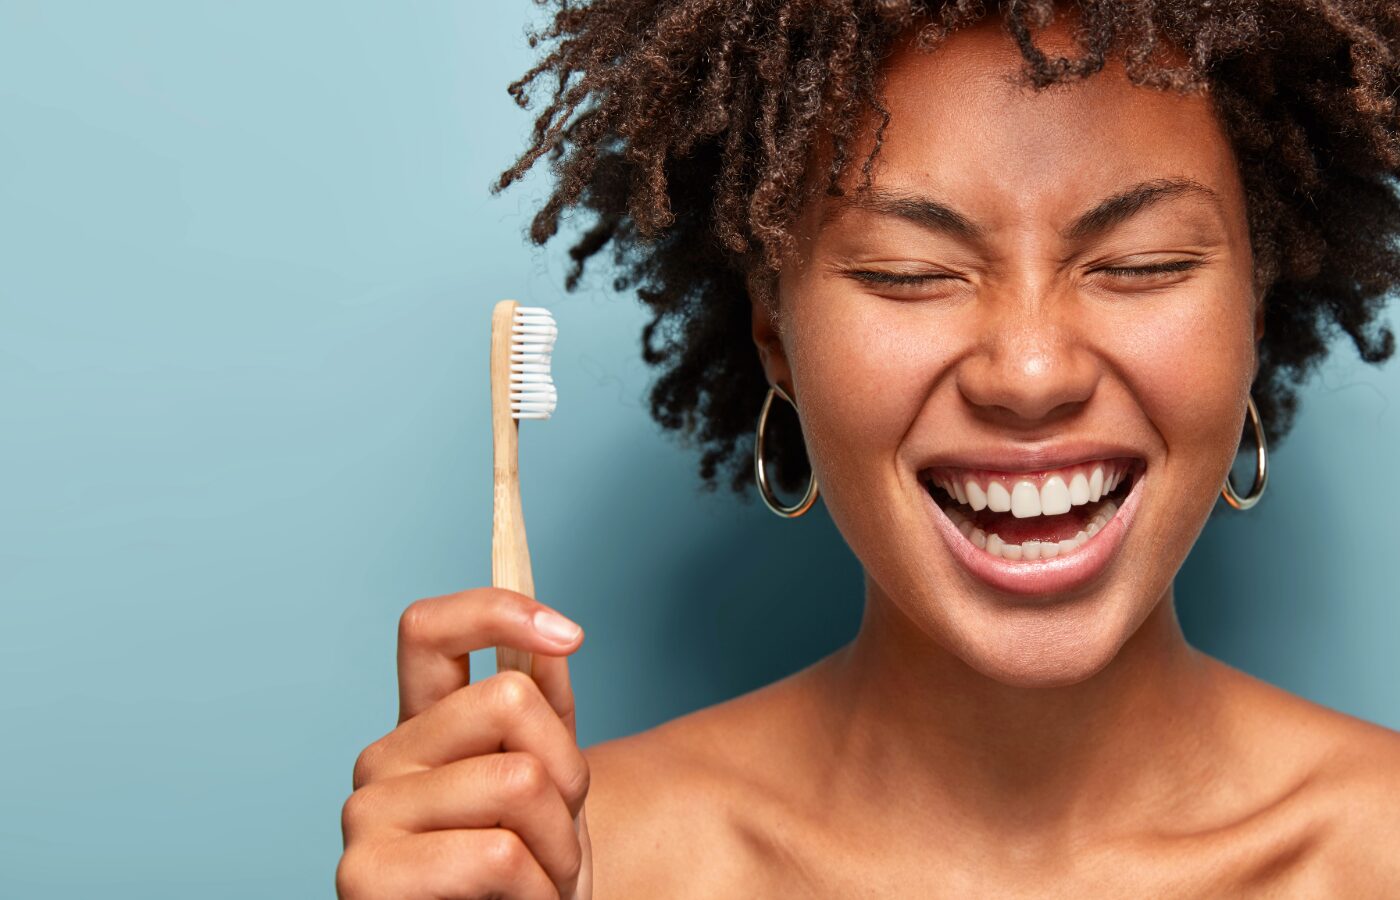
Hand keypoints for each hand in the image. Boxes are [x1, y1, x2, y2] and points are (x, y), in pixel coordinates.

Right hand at [337, 587, 591, 898]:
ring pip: (519, 779)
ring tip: (539, 881)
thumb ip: (544, 715)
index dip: (499, 610)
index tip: (571, 634)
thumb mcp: (551, 789)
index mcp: (420, 729)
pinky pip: (497, 854)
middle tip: (558, 832)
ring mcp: (365, 816)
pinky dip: (538, 891)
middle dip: (570, 770)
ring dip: (561, 845)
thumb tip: (549, 641)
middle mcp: (381, 760)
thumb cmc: (525, 883)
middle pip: (509, 699)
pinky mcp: (366, 878)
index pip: (428, 627)